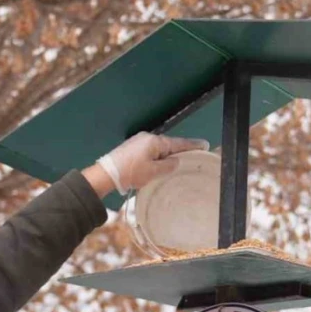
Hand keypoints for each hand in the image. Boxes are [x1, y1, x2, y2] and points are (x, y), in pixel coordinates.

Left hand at [92, 133, 209, 195]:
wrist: (106, 174)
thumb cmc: (131, 173)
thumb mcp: (153, 172)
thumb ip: (168, 166)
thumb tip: (176, 161)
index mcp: (155, 141)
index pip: (178, 143)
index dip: (192, 145)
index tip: (203, 144)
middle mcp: (147, 138)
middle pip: (168, 144)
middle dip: (180, 150)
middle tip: (192, 156)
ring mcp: (138, 142)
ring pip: (159, 148)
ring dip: (167, 155)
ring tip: (177, 163)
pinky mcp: (132, 148)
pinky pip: (151, 151)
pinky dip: (158, 157)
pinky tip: (161, 164)